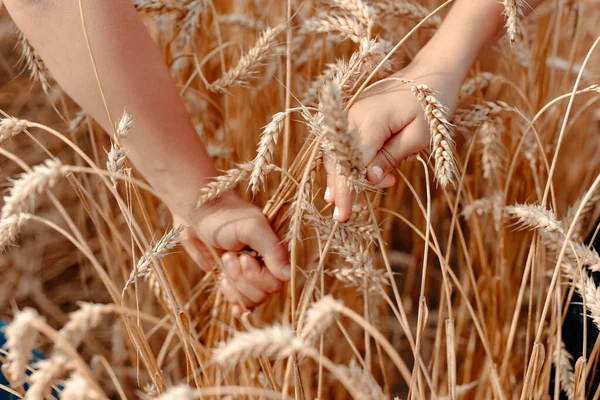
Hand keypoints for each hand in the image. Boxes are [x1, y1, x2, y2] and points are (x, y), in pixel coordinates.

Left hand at [173, 192, 288, 315]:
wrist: (199, 216)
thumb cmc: (226, 218)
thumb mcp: (252, 228)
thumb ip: (273, 250)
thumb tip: (288, 275)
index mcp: (277, 251)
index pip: (278, 281)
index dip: (259, 275)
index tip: (243, 257)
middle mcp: (268, 265)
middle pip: (266, 292)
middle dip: (243, 277)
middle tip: (229, 256)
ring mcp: (252, 275)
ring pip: (253, 299)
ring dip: (234, 283)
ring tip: (224, 260)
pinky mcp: (236, 282)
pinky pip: (242, 303)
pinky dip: (233, 298)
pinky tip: (224, 284)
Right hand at [325, 57, 463, 221]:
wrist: (429, 73)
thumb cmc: (431, 106)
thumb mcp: (419, 136)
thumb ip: (391, 157)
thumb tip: (369, 179)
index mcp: (368, 121)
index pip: (350, 164)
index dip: (346, 192)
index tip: (344, 215)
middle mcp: (351, 116)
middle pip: (337, 161)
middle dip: (341, 188)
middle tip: (348, 213)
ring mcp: (348, 113)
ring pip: (335, 153)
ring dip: (345, 176)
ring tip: (361, 193)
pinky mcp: (350, 115)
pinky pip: (341, 143)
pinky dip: (347, 162)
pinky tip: (361, 176)